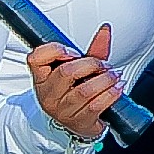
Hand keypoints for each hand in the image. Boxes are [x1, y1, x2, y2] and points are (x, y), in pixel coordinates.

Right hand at [26, 22, 120, 141]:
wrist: (79, 122)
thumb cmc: (75, 93)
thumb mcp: (80, 70)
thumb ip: (92, 51)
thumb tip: (105, 30)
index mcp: (42, 78)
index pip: (36, 58)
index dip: (55, 50)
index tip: (73, 51)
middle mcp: (49, 95)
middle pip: (66, 72)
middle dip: (91, 64)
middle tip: (103, 65)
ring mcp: (62, 111)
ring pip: (84, 90)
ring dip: (105, 80)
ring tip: (114, 75)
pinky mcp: (79, 122)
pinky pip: (96, 105)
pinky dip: (111, 94)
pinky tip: (117, 88)